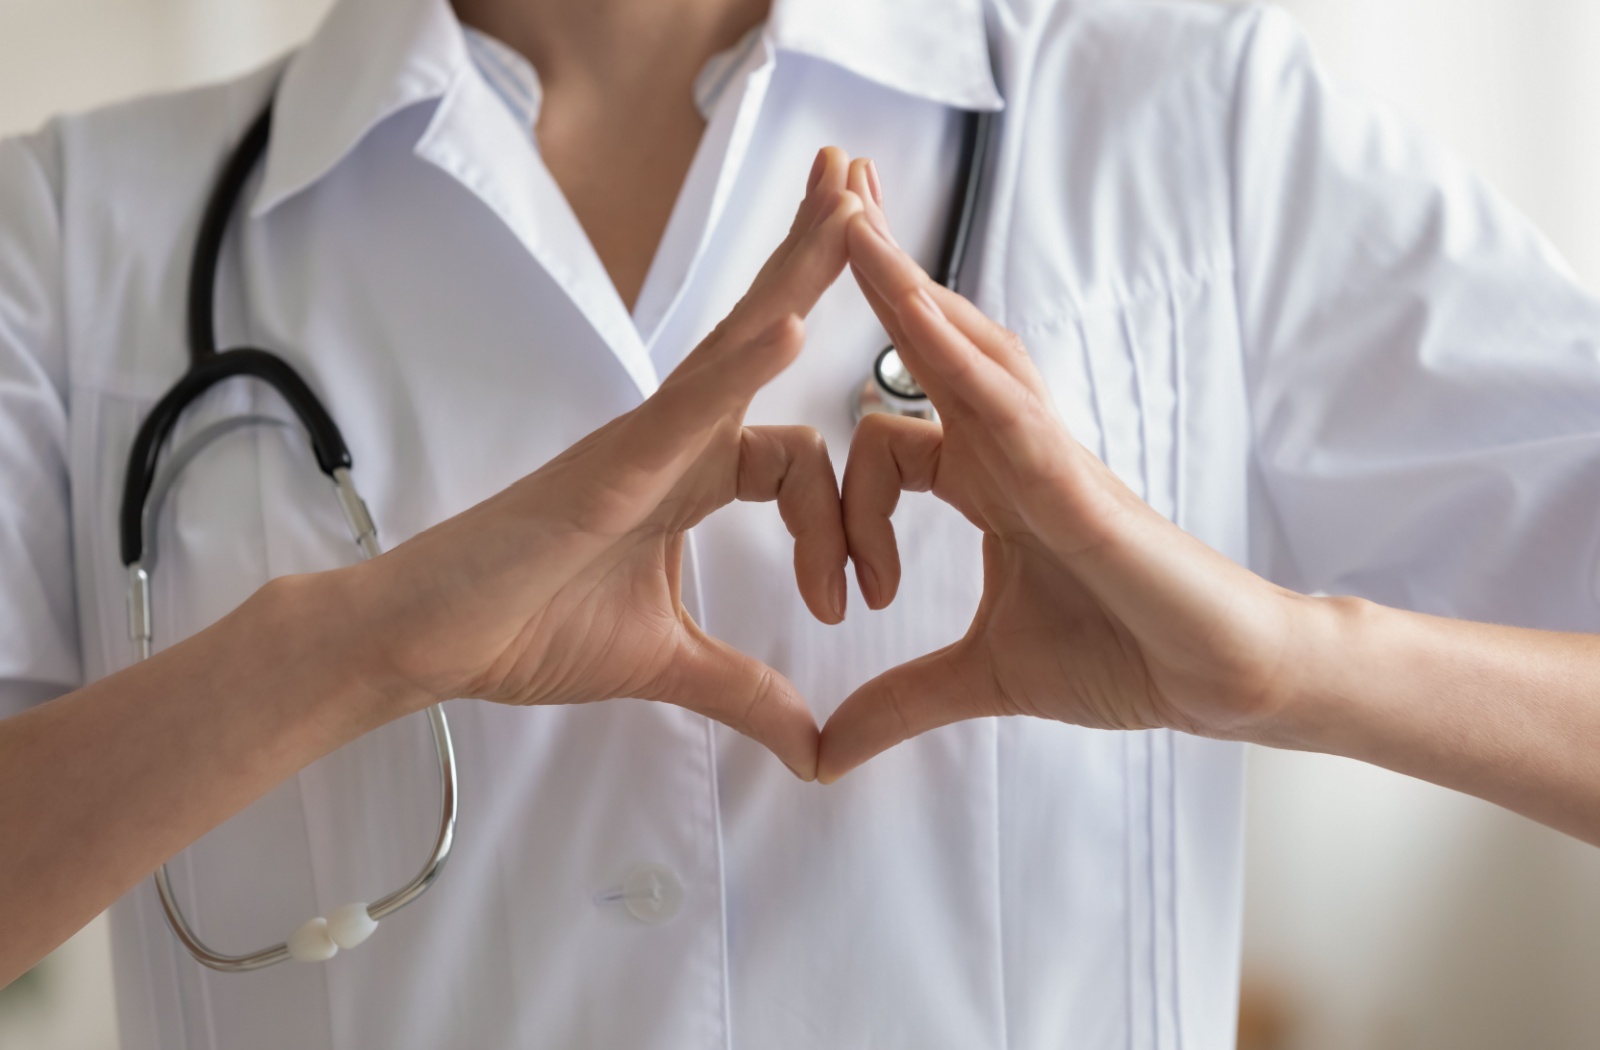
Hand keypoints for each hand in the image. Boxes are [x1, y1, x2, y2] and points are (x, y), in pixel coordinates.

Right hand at [348, 150, 864, 780]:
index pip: (799, 466)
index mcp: (690, 475)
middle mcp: (671, 439)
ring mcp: (640, 440)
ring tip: (855, 196)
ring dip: (797, 267)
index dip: (839, 529)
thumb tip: (812, 745)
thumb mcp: (667, 666)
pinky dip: (743, 364)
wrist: (424, 644)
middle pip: (763, 334)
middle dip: (820, 259)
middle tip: (871, 179)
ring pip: (734, 341)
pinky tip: (796, 319)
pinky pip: (690, 404)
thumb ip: (744, 692)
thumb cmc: (524, 630)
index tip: (842, 606)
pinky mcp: (610, 463)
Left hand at [817, 160, 1311, 781]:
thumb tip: (822, 753)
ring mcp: (1043, 449)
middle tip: (824, 191)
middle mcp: (1010, 447)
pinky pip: (1001, 399)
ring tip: (846, 213)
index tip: (849, 598)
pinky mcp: (1071, 474)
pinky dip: (949, 351)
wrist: (1217, 680)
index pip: (889, 441)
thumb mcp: (980, 679)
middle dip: (878, 272)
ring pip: (963, 346)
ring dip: (902, 281)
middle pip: (928, 342)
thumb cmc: (1120, 656)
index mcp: (986, 483)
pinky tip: (904, 303)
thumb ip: (899, 702)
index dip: (846, 509)